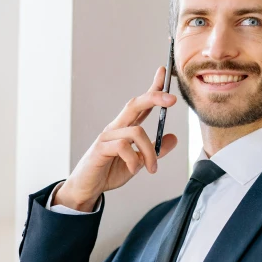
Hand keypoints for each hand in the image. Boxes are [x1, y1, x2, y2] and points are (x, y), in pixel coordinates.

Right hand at [54, 67, 177, 210]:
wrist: (87, 189)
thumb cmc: (109, 172)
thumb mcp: (139, 162)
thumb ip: (155, 150)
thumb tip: (174, 138)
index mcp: (125, 128)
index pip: (140, 105)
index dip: (152, 88)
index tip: (163, 72)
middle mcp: (115, 128)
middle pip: (135, 104)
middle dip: (154, 98)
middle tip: (172, 100)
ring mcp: (107, 136)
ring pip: (136, 132)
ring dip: (150, 152)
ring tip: (152, 169)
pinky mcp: (100, 148)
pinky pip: (123, 147)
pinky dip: (134, 161)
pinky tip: (134, 170)